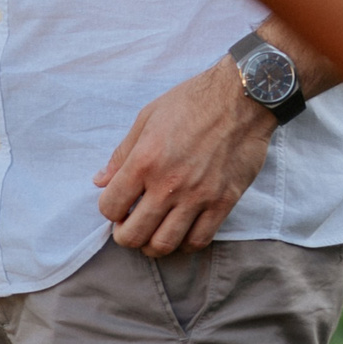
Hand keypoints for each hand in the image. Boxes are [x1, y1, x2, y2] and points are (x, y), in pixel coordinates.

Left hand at [95, 60, 272, 255]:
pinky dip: (185, 243)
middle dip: (124, 235)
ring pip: (165, 245)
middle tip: (130, 225)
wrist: (241, 98)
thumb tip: (100, 181)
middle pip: (134, 234)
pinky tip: (181, 231)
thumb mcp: (147, 117)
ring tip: (153, 232)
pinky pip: (199, 240)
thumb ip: (122, 153)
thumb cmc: (192, 101)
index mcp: (145, 160)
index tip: (118, 205)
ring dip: (152, 245)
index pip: (111, 207)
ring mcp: (198, 196)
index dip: (109, 210)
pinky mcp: (223, 202)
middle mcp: (169, 184)